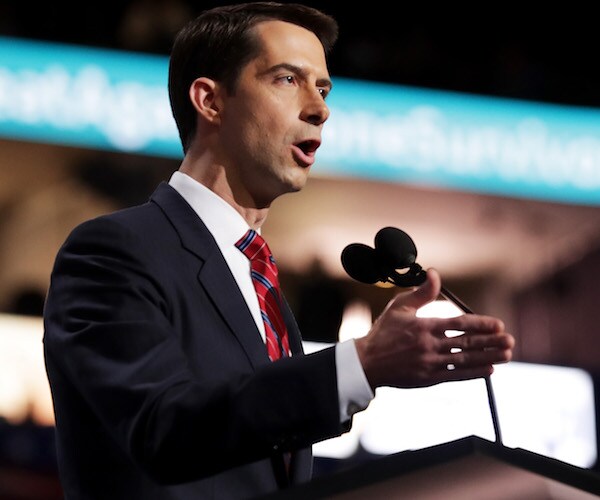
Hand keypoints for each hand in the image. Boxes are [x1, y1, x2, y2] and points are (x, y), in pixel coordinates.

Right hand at [354, 268, 513, 389]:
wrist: (367, 362)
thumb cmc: (383, 332)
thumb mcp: (399, 307)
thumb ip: (422, 292)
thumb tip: (435, 274)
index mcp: (424, 326)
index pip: (459, 324)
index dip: (481, 324)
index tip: (498, 324)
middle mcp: (429, 345)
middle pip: (466, 343)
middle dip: (491, 342)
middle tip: (510, 340)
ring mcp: (429, 363)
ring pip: (465, 360)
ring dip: (489, 357)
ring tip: (507, 354)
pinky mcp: (428, 379)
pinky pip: (455, 376)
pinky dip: (473, 373)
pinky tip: (489, 370)